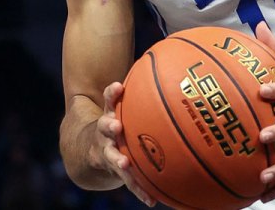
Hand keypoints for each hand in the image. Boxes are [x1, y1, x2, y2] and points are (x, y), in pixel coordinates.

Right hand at [97, 82, 155, 205]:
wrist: (88, 150)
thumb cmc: (120, 122)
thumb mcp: (126, 108)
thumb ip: (146, 94)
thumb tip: (185, 76)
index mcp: (110, 114)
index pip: (108, 100)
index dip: (112, 93)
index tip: (117, 87)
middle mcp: (105, 133)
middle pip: (104, 127)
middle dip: (109, 126)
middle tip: (115, 125)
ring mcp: (107, 153)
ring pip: (111, 157)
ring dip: (118, 160)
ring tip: (125, 164)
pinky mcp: (115, 171)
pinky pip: (128, 182)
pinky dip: (140, 191)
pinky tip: (152, 201)